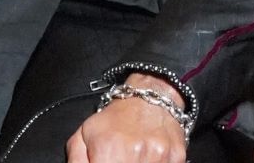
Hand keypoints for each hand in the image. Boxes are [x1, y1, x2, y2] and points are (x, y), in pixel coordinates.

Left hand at [66, 74, 187, 162]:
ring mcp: (158, 157)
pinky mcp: (177, 157)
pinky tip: (149, 157)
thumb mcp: (85, 133)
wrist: (151, 97)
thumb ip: (76, 160)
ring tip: (133, 156)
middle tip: (118, 158)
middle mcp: (135, 153)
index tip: (105, 162)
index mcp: (108, 150)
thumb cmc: (116, 118)